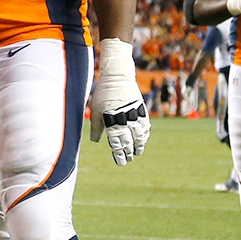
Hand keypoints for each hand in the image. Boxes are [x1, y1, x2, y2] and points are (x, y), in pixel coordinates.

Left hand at [88, 39, 150, 166]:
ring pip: (139, 134)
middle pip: (129, 140)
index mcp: (112, 120)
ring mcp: (134, 113)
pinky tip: (143, 139)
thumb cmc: (103, 94)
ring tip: (138, 152)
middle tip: (128, 160)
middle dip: (128, 151)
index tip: (120, 161)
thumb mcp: (96, 110)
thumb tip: (95, 141)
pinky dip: (145, 133)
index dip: (119, 153)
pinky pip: (145, 124)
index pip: (117, 142)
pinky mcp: (141, 108)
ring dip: (139, 144)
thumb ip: (96, 127)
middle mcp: (125, 118)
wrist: (117, 77)